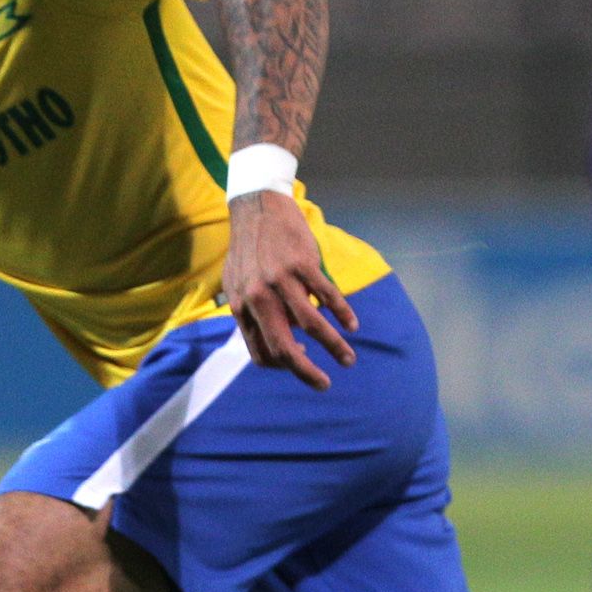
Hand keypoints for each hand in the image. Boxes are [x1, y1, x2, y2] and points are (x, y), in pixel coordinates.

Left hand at [222, 191, 358, 390]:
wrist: (257, 207)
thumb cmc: (250, 250)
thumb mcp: (239, 284)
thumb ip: (253, 313)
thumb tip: (277, 338)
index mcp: (242, 307)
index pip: (262, 353)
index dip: (283, 365)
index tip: (302, 363)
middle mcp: (259, 298)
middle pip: (284, 348)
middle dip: (306, 373)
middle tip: (324, 385)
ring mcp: (281, 281)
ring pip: (311, 325)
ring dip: (333, 347)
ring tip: (348, 359)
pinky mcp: (302, 264)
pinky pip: (327, 296)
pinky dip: (342, 314)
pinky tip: (352, 325)